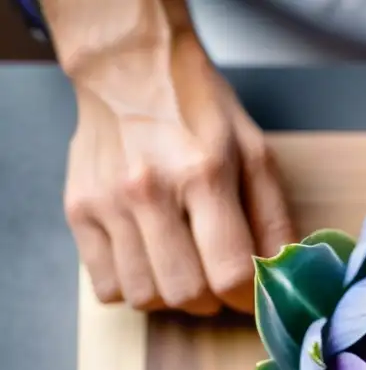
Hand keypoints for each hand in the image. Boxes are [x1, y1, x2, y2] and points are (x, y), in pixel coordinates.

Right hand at [62, 32, 293, 313]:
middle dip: (212, 301)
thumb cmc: (201, 112)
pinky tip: (150, 261)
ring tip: (184, 267)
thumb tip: (284, 276)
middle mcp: (150, 190)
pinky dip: (134, 288)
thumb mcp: (255, 153)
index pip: (230, 273)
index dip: (248, 297)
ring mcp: (107, 202)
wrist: (130, 68)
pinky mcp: (78, 210)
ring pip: (145, 297)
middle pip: (186, 294)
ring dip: (172, 296)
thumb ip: (274, 218)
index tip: (251, 292)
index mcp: (204, 174)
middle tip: (216, 278)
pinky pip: (108, 286)